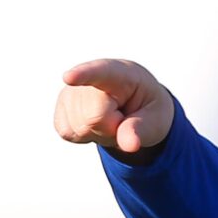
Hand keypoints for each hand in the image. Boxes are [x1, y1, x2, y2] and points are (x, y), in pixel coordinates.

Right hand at [54, 58, 177, 159]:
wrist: (132, 105)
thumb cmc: (147, 107)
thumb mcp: (156, 119)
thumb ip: (142, 129)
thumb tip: (129, 145)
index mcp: (121, 73)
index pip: (100, 72)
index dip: (83, 75)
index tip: (69, 77)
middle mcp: (90, 77)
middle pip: (94, 118)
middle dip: (111, 129)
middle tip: (122, 118)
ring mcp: (71, 91)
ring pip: (80, 128)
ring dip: (99, 134)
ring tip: (110, 119)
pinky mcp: (60, 108)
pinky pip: (68, 133)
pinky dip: (85, 137)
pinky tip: (95, 124)